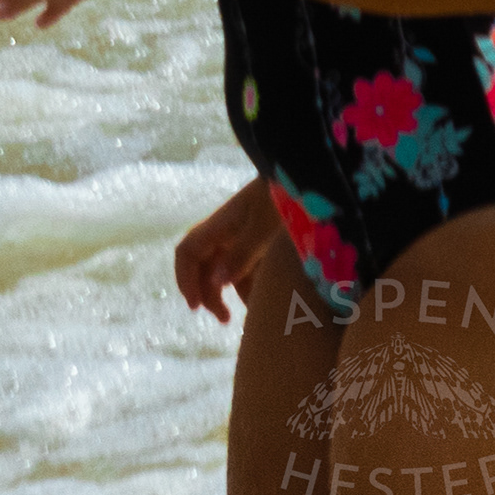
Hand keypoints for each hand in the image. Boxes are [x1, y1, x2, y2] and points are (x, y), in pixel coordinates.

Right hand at [173, 178, 282, 324]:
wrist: (309, 174)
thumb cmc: (285, 197)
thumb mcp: (265, 227)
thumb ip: (242, 254)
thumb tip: (216, 283)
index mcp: (219, 225)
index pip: (187, 254)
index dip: (185, 280)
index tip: (195, 308)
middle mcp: (225, 231)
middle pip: (203, 265)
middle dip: (208, 293)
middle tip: (224, 320)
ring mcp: (243, 235)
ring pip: (226, 269)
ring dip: (231, 293)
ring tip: (251, 317)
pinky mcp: (261, 240)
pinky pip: (248, 266)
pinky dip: (251, 285)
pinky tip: (266, 300)